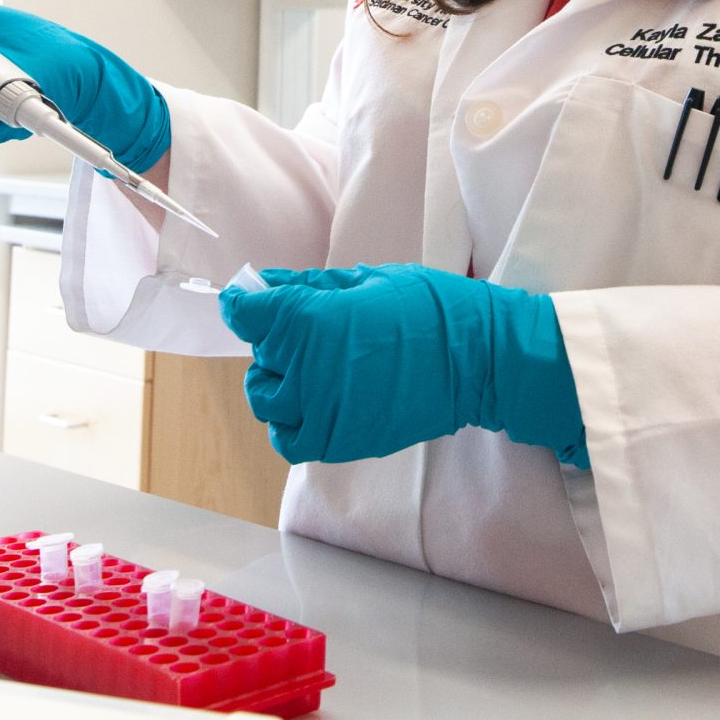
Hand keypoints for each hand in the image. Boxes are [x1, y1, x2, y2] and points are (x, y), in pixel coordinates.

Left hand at [218, 263, 586, 467]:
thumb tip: (263, 285)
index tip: (249, 300)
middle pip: (258, 356)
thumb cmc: (426, 307)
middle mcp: (304, 370)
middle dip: (273, 340)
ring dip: (279, 381)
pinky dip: (291, 421)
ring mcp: (319, 411)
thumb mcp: (364, 279)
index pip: (244, 313)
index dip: (244, 303)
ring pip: (266, 399)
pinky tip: (315, 402)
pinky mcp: (337, 441)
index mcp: (307, 320)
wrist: (476, 357)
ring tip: (312, 368)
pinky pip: (288, 438)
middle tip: (306, 330)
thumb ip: (305, 285)